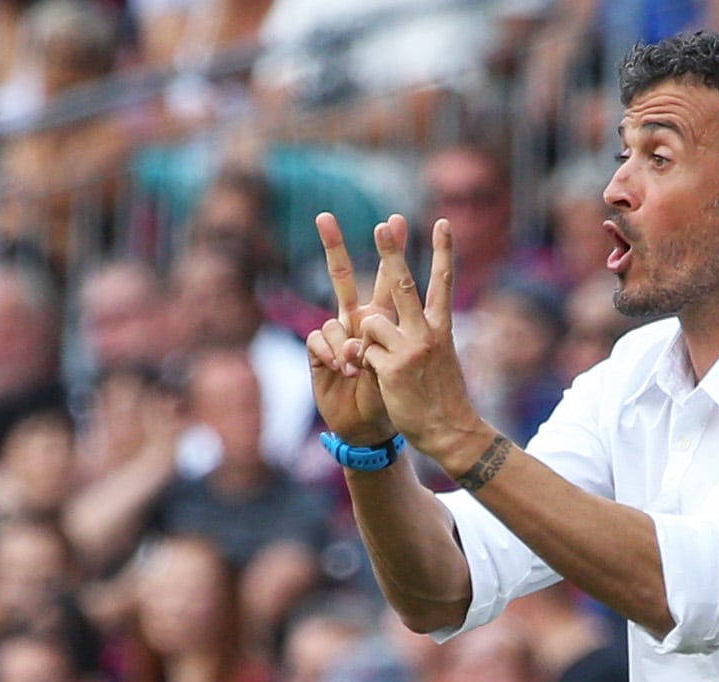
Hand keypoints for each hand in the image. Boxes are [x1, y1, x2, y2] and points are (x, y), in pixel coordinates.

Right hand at [306, 211, 397, 447]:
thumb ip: (380, 344)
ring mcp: (338, 336)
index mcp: (387, 318)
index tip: (398, 218)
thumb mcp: (400, 367)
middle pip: (344, 277)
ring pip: (333, 317)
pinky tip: (340, 369)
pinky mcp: (319, 354)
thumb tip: (354, 334)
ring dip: (345, 342)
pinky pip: (319, 340)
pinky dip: (330, 353)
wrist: (372, 428)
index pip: (391, 277)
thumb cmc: (395, 398)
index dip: (393, 249)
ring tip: (356, 367)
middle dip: (334, 247)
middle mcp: (360, 320)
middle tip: (324, 217)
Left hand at [356, 217, 496, 469]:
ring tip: (377, 362)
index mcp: (440, 327)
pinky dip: (363, 364)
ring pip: (370, 322)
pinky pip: (363, 352)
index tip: (442, 222)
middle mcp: (427, 331)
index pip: (443, 282)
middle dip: (391, 252)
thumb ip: (415, 336)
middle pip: (403, 283)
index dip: (443, 251)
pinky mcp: (393, 367)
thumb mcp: (435, 359)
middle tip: (383, 224)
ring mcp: (410, 348)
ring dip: (365, 340)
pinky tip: (377, 379)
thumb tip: (383, 321)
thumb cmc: (439, 397)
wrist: (449, 430)